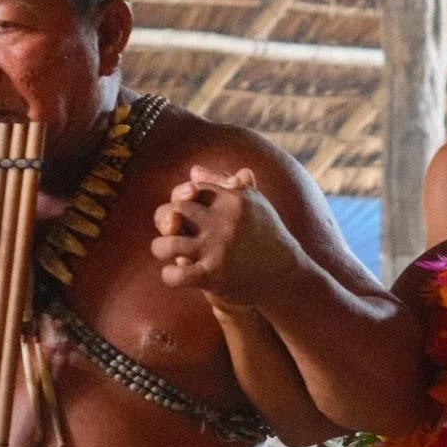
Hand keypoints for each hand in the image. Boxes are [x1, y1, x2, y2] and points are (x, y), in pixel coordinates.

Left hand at [151, 166, 302, 305]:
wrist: (285, 275)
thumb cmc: (266, 235)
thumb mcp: (253, 203)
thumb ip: (224, 183)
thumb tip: (193, 170)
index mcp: (233, 200)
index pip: (192, 188)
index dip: (182, 198)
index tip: (188, 212)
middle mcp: (224, 221)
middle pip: (175, 209)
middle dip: (166, 219)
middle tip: (171, 231)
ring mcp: (217, 249)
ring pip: (167, 243)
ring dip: (161, 247)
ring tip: (167, 251)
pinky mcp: (214, 275)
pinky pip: (178, 274)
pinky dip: (170, 275)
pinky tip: (175, 273)